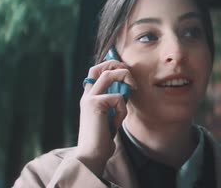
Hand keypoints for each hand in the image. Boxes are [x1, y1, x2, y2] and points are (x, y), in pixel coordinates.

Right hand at [74, 60, 135, 175]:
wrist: (91, 155)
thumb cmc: (102, 139)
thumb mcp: (109, 117)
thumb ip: (113, 104)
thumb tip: (127, 91)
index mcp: (89, 98)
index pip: (95, 72)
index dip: (109, 66)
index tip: (125, 72)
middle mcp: (87, 96)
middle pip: (99, 67)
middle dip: (116, 64)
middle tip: (129, 74)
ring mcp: (89, 99)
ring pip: (108, 74)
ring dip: (125, 77)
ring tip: (133, 88)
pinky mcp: (94, 105)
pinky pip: (118, 98)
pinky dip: (122, 110)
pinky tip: (117, 123)